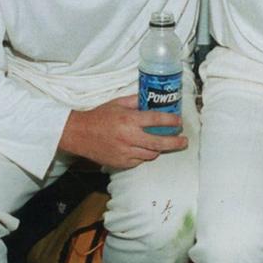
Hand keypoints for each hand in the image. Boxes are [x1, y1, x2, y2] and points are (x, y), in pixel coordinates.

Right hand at [58, 95, 187, 169]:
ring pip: (151, 154)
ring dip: (159, 149)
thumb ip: (135, 101)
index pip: (157, 120)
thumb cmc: (99, 116)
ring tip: (163, 144)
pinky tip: (143, 149)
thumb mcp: (117, 103)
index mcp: (129, 120)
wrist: (79, 134)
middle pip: (159, 143)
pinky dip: (143, 155)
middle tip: (184, 141)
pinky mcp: (121, 163)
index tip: (179, 121)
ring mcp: (125, 152)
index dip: (171, 121)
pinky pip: (139, 161)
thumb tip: (151, 99)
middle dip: (175, 142)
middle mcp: (129, 137)